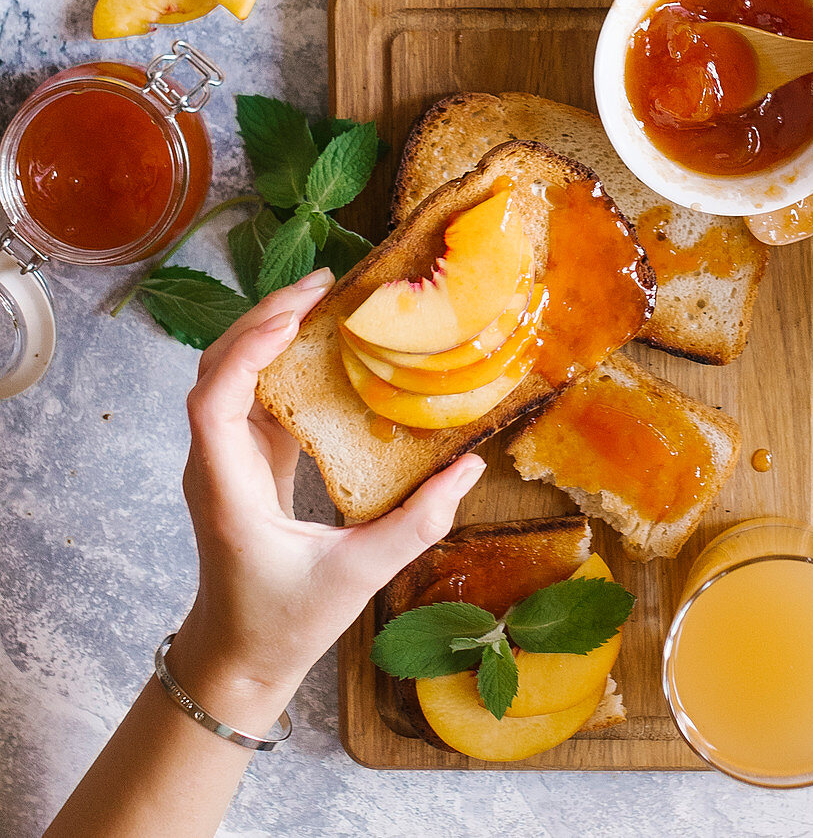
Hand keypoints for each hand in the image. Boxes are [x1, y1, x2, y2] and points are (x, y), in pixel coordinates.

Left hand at [168, 269, 484, 729]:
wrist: (237, 656)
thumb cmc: (284, 622)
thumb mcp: (358, 577)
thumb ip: (417, 525)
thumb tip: (469, 469)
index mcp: (228, 489)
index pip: (213, 400)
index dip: (247, 349)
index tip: (294, 317)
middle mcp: (216, 463)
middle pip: (218, 368)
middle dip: (264, 318)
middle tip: (323, 286)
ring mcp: (227, 459)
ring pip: (233, 373)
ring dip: (270, 331)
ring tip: (324, 299)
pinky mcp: (248, 460)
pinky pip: (255, 394)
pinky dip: (283, 359)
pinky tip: (323, 344)